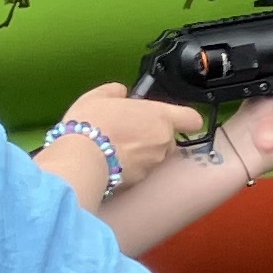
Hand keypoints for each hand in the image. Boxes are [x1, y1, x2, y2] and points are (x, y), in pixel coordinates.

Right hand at [40, 84, 203, 197]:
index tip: (173, 118)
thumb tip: (120, 92)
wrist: (80, 160)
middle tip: (129, 132)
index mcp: (160, 116)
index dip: (184, 119)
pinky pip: (140, 171)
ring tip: (115, 148)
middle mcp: (163, 141)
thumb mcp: (97, 97)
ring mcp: (153, 163)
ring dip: (142, 153)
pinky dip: (130, 167)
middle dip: (153, 137)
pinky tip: (110, 162)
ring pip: (155, 156)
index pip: (191, 119)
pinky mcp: (140, 180)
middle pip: (168, 138)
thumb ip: (114, 91)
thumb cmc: (91, 124)